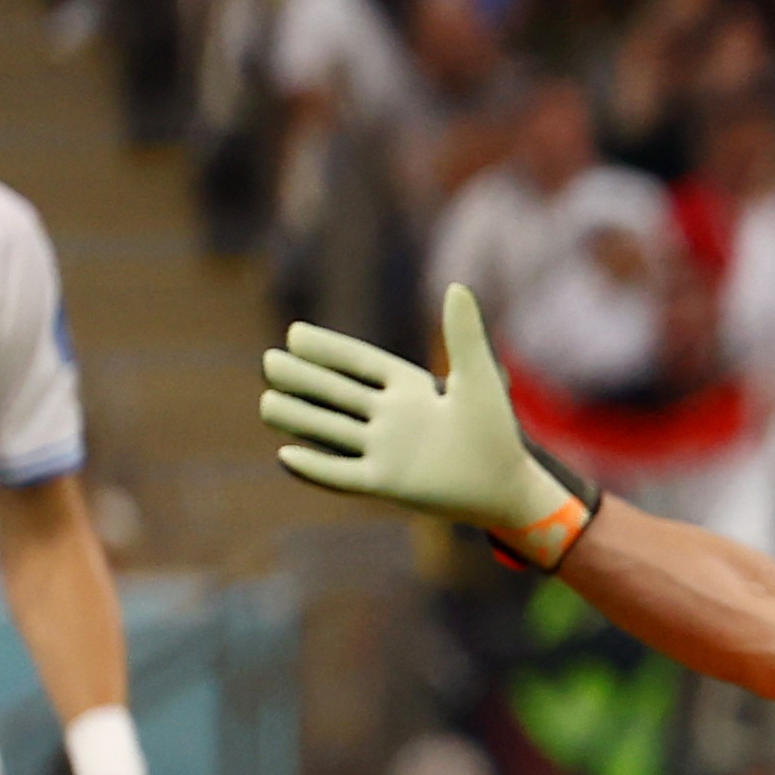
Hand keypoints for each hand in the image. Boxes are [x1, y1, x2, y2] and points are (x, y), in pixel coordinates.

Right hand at [260, 285, 592, 561]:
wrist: (508, 487)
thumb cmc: (496, 432)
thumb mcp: (479, 379)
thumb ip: (463, 335)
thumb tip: (457, 286)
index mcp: (410, 391)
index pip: (361, 364)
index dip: (329, 349)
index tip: (295, 333)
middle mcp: (390, 419)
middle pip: (337, 395)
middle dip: (304, 380)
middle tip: (269, 362)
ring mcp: (385, 452)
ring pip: (332, 432)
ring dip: (300, 419)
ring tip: (266, 404)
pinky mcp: (386, 484)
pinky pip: (344, 476)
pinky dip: (317, 468)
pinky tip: (286, 457)